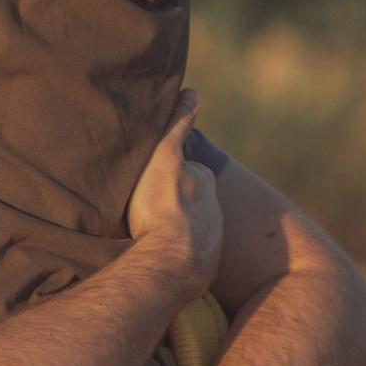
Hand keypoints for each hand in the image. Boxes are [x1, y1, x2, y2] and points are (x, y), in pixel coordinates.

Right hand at [122, 97, 220, 297]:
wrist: (172, 264)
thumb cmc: (161, 209)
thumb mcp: (164, 157)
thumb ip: (178, 125)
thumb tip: (194, 92)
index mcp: (204, 184)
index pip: (187, 173)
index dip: (170, 174)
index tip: (153, 182)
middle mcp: (215, 213)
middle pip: (192, 204)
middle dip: (177, 206)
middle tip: (150, 211)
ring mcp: (212, 244)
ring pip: (194, 234)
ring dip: (178, 235)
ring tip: (151, 240)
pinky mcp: (206, 273)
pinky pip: (190, 263)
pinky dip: (179, 261)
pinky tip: (159, 264)